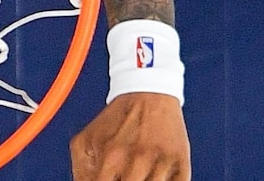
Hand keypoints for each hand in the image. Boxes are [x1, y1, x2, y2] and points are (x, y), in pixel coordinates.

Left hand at [70, 92, 189, 179]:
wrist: (148, 91)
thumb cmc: (116, 120)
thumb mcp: (85, 141)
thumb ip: (81, 172)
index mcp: (112, 156)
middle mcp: (139, 159)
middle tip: (122, 177)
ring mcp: (163, 163)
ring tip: (137, 174)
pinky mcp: (182, 164)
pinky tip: (152, 175)